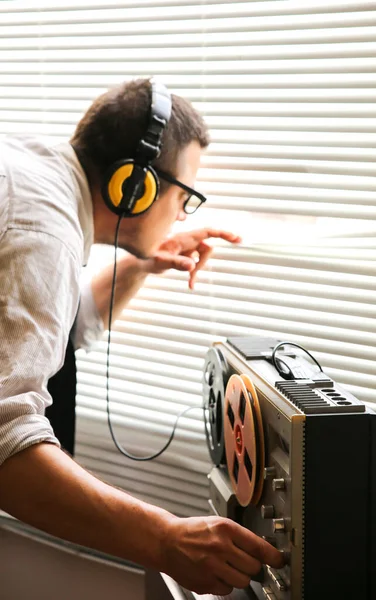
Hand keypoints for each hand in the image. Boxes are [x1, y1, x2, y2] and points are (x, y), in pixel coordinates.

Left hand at [145, 228, 241, 288]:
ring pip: (203, 258)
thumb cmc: (148, 258)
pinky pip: (197, 263)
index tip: (236, 239)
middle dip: (203, 263)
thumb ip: (176, 263)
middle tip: (193, 276)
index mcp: (184, 238)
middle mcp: (188, 240)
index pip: (207, 232)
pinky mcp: (186, 255)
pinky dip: (195, 274)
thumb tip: (192, 265)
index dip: (223, 234)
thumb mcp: (161, 262)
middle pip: (207, 249)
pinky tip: (191, 285)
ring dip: (198, 270)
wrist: (140, 263)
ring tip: (189, 282)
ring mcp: (187, 247)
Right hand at [160, 515, 283, 594]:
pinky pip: (227, 590)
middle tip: (242, 560)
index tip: (280, 561)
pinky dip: (225, 584)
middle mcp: (220, 547)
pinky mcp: (205, 583)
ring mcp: (212, 567)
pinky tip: (215, 572)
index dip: (273, 556)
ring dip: (239, 576)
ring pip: (243, 581)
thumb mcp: (217, 524)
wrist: (167, 541)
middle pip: (253, 567)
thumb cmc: (193, 531)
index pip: (258, 546)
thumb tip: (262, 551)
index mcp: (225, 529)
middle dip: (251, 565)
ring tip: (227, 566)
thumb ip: (239, 536)